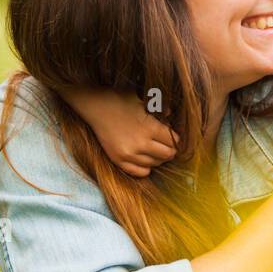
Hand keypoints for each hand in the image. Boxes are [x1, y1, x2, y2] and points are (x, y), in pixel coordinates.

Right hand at [60, 87, 176, 178]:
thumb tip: (172, 115)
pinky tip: (146, 160)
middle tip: (168, 145)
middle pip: (167, 154)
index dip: (176, 137)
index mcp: (150, 128)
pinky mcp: (118, 160)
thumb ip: (161, 109)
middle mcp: (141, 144)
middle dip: (171, 149)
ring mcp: (129, 154)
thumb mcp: (144, 101)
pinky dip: (146, 168)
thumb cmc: (121, 99)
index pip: (173, 140)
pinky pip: (139, 172)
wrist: (96, 106)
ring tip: (157, 150)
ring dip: (159, 158)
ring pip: (155, 164)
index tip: (174, 135)